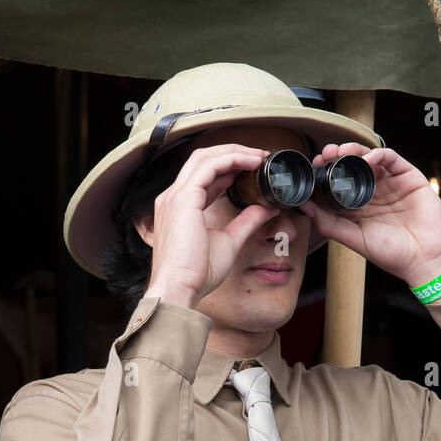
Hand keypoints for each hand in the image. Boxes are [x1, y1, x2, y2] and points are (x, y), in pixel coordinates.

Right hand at [144, 144, 282, 308]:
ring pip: (205, 157)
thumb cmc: (197, 273)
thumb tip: (267, 209)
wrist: (179, 288)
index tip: (253, 169)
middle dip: (232, 153)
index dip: (230, 168)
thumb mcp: (229, 241)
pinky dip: (232, 160)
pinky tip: (251, 163)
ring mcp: (176, 196)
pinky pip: (210, 167)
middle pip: (203, 159)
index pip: (205, 177)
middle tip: (259, 156)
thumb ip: (246, 222)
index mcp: (180, 208)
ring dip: (234, 152)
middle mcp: (174, 197)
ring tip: (258, 155)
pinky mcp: (184, 199)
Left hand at [301, 142, 440, 300]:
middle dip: (335, 157)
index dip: (323, 174)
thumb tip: (304, 207)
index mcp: (358, 207)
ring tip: (340, 152)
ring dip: (353, 151)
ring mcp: (390, 183)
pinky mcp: (407, 176)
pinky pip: (390, 158)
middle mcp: (373, 192)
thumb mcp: (355, 239)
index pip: (337, 184)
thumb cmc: (392, 254)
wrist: (426, 259)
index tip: (311, 169)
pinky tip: (367, 159)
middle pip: (351, 166)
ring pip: (368, 157)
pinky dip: (377, 154)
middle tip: (323, 155)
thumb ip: (329, 224)